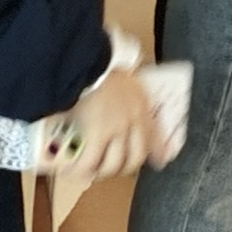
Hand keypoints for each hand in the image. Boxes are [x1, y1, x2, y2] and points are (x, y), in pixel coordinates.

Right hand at [53, 60, 168, 181]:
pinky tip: (71, 171)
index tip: (160, 161)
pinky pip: (89, 161)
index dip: (158, 152)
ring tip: (89, 171)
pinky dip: (80, 170)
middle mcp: (133, 119)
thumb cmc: (99, 63)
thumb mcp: (122, 76)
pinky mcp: (96, 133)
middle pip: (135, 157)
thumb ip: (126, 91)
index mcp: (141, 104)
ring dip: (100, 171)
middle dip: (122, 168)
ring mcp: (116, 128)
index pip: (155, 134)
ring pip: (113, 163)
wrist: (86, 60)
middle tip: (109, 168)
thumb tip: (119, 95)